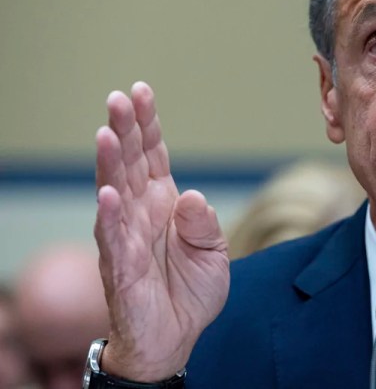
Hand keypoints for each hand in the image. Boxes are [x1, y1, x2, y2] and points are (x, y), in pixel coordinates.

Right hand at [94, 82, 229, 381]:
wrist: (177, 337)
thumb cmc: (191, 290)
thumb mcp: (214, 251)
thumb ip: (205, 223)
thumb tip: (192, 196)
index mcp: (164, 202)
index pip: (153, 155)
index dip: (147, 124)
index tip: (141, 91)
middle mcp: (141, 212)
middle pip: (129, 163)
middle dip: (124, 130)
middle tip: (119, 98)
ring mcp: (127, 237)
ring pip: (114, 192)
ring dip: (110, 163)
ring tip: (107, 132)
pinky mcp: (121, 267)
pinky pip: (113, 238)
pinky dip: (110, 215)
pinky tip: (108, 193)